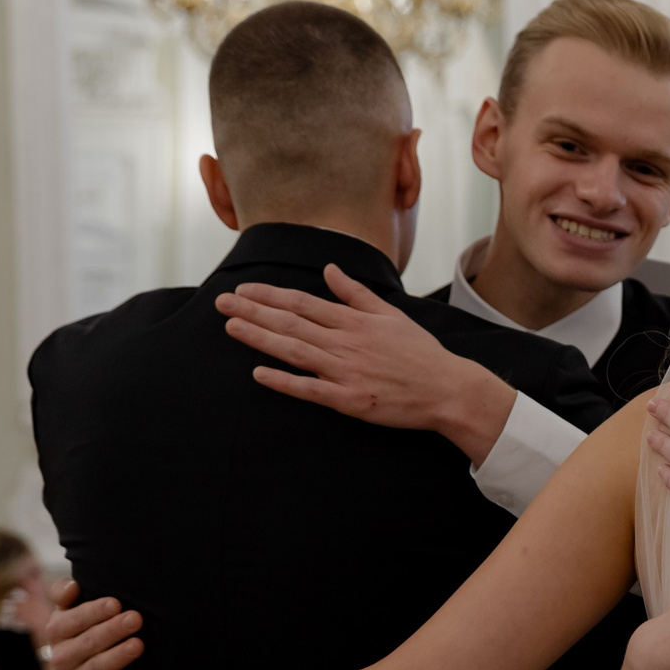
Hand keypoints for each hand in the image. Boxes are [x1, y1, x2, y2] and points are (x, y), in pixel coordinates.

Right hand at [40, 580, 141, 669]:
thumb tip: (72, 586)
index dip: (92, 613)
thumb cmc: (83, 637)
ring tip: (137, 645)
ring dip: (114, 658)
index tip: (116, 604)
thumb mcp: (72, 613)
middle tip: (135, 619)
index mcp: (57, 632)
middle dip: (110, 631)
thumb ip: (66, 595)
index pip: (69, 621)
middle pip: (84, 644)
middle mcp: (59, 658)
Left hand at [219, 265, 516, 461]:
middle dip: (253, 311)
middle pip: (291, 323)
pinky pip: (311, 389)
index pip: (303, 303)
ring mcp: (346, 371)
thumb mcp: (390, 314)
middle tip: (222, 303)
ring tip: (232, 327)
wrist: (446, 389)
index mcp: (354, 321)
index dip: (270, 296)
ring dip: (260, 338)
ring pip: (295, 350)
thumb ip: (355, 293)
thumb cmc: (420, 353)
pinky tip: (260, 373)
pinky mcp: (350, 399)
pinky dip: (285, 381)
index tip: (244, 289)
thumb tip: (330, 269)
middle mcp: (345, 342)